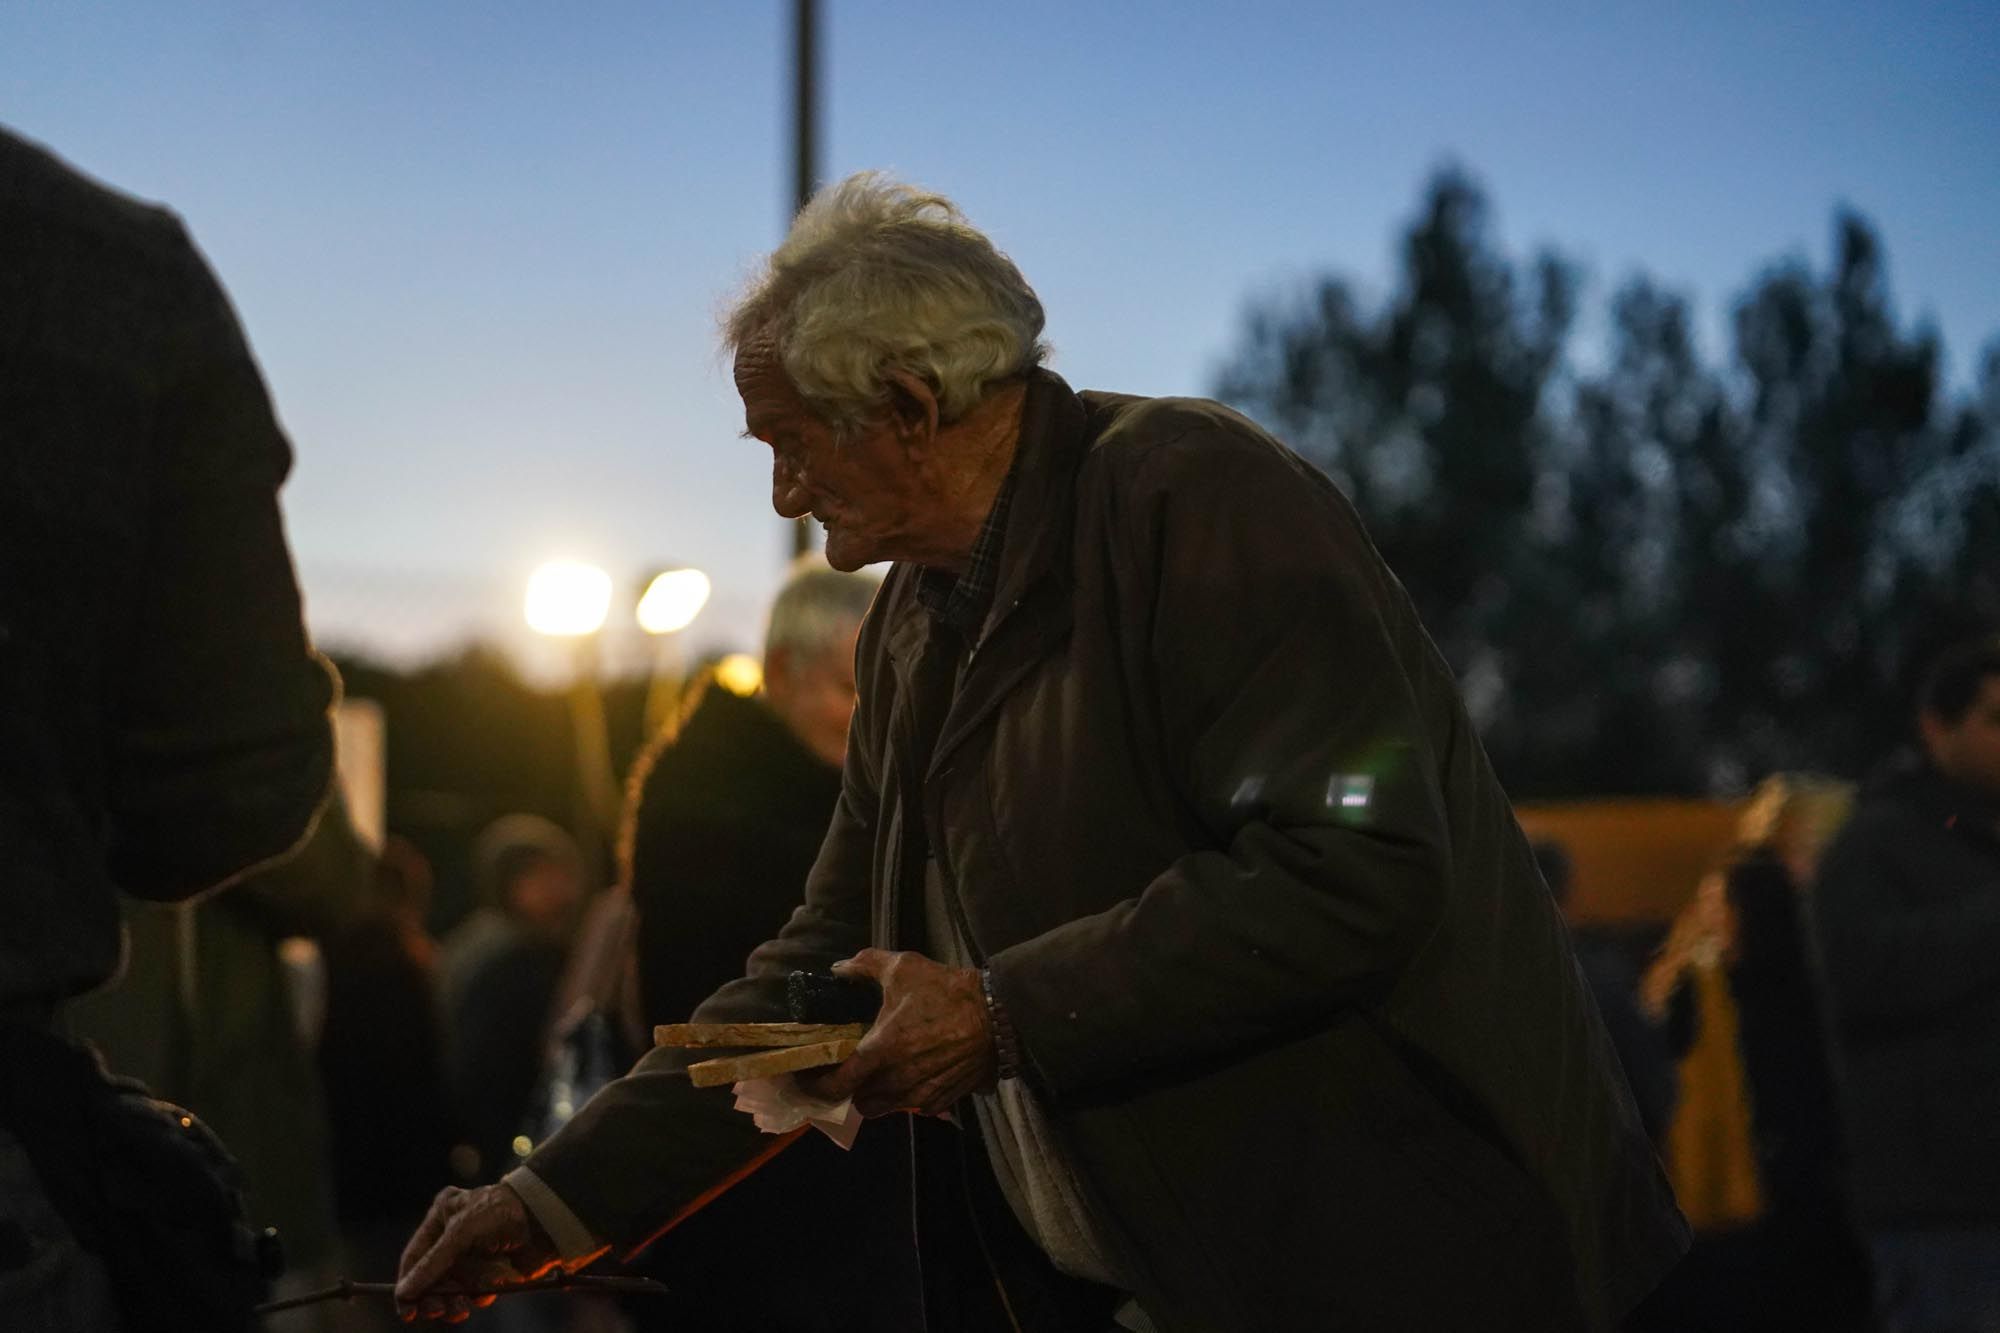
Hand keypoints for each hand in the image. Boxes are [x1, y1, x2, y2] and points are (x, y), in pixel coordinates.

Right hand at [395, 1183, 555, 1322]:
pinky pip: (474, 1291)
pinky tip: (490, 1289)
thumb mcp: (461, 1233)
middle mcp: (453, 1235)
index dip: (408, 1284)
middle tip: (438, 1310)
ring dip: (455, 1301)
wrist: (547, 1220)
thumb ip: (433, 1263)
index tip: (407, 1310)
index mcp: (442, 1216)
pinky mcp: (490, 1269)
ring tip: (460, 1309)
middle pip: (431, 1277)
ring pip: (452, 1288)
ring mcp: (472, 1254)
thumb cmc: (503, 1214)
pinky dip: (479, 1294)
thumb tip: (403, 1293)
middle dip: (435, 1296)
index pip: (414, 1256)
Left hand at [794, 949, 995, 1115]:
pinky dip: (905, 1095)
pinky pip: (912, 1106)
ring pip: (883, 1108)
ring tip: (877, 1073)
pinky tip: (911, 1073)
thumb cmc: (946, 992)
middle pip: (857, 1101)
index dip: (815, 1086)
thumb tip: (838, 969)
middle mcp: (896, 1081)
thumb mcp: (903, 967)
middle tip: (848, 1069)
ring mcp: (920, 1094)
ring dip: (874, 1095)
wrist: (996, 1015)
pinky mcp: (941, 1100)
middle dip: (848, 1089)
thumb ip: (864, 965)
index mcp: (879, 1052)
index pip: (835, 1086)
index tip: (806, 1078)